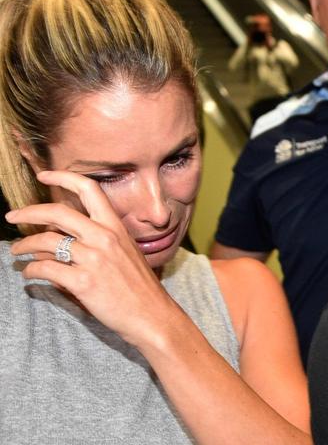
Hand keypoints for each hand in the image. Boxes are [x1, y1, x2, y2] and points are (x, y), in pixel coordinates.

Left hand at [6, 170, 181, 347]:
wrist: (152, 315)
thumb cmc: (139, 287)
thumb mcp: (124, 254)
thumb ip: (96, 242)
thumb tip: (59, 237)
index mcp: (115, 227)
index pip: (89, 189)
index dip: (63, 177)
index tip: (44, 176)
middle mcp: (104, 237)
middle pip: (57, 212)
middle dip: (28, 212)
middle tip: (13, 216)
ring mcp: (93, 259)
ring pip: (46, 241)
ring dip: (24, 245)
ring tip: (17, 252)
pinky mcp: (83, 282)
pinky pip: (45, 269)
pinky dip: (32, 270)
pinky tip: (31, 274)